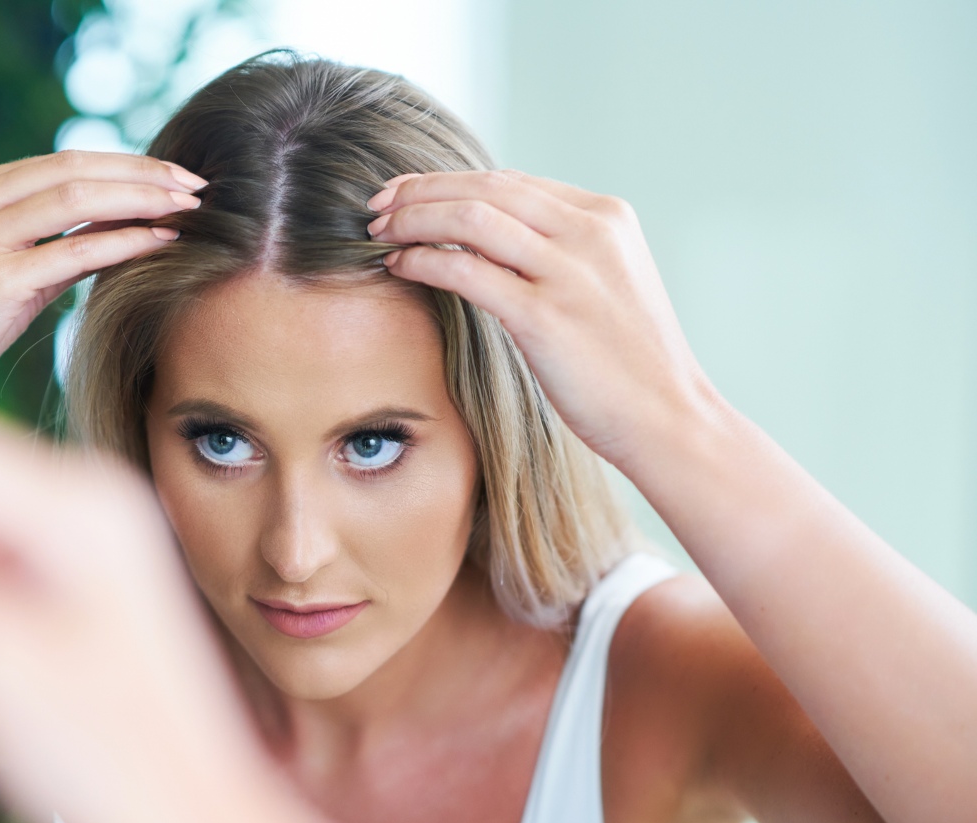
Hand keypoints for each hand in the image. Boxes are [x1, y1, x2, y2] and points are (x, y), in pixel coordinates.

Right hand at [0, 151, 206, 426]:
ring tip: (191, 207)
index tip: (175, 176)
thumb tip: (121, 225)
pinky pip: (74, 252)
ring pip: (77, 200)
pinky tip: (162, 243)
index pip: (64, 161)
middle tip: (198, 185)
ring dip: (142, 200)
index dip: (126, 164)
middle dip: (144, 174)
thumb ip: (54, 243)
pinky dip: (124, 243)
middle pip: (75, 170)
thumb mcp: (10, 273)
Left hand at [367, 170, 719, 470]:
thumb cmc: (629, 363)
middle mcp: (590, 232)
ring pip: (471, 218)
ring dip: (414, 218)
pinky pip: (468, 271)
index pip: (511, 181)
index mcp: (606, 216)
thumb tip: (490, 239)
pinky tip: (400, 266)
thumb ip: (559, 253)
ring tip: (378, 231)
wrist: (669, 418)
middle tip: (376, 204)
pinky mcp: (546, 316)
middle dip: (421, 191)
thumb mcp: (604, 285)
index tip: (407, 193)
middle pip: (485, 188)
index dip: (450, 181)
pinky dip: (426, 261)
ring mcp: (569, 272)